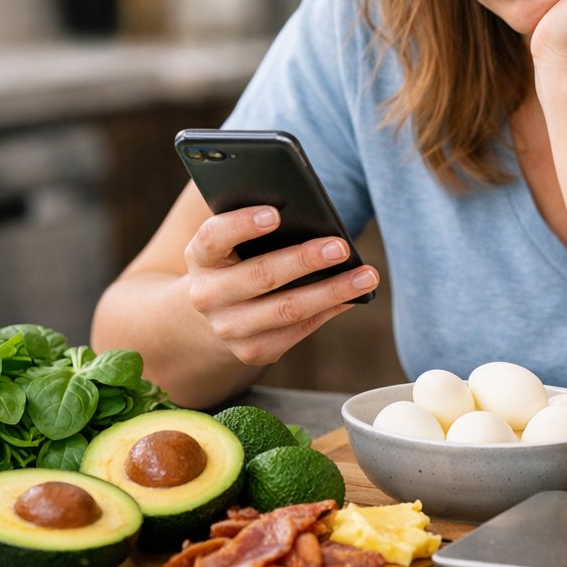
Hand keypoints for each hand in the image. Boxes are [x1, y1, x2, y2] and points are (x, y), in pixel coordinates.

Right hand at [182, 206, 377, 364]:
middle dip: (304, 260)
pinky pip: (298, 330)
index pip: (213, 237)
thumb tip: (313, 216)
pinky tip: (353, 297)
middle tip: (341, 247)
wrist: (215, 312)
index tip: (275, 213)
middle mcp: (207, 296)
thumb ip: (257, 225)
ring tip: (366, 276)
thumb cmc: (236, 260)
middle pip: (261, 276)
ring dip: (332, 292)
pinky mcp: (252, 352)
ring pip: (287, 310)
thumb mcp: (232, 241)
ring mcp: (229, 329)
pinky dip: (329, 310)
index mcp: (199, 258)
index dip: (242, 225)